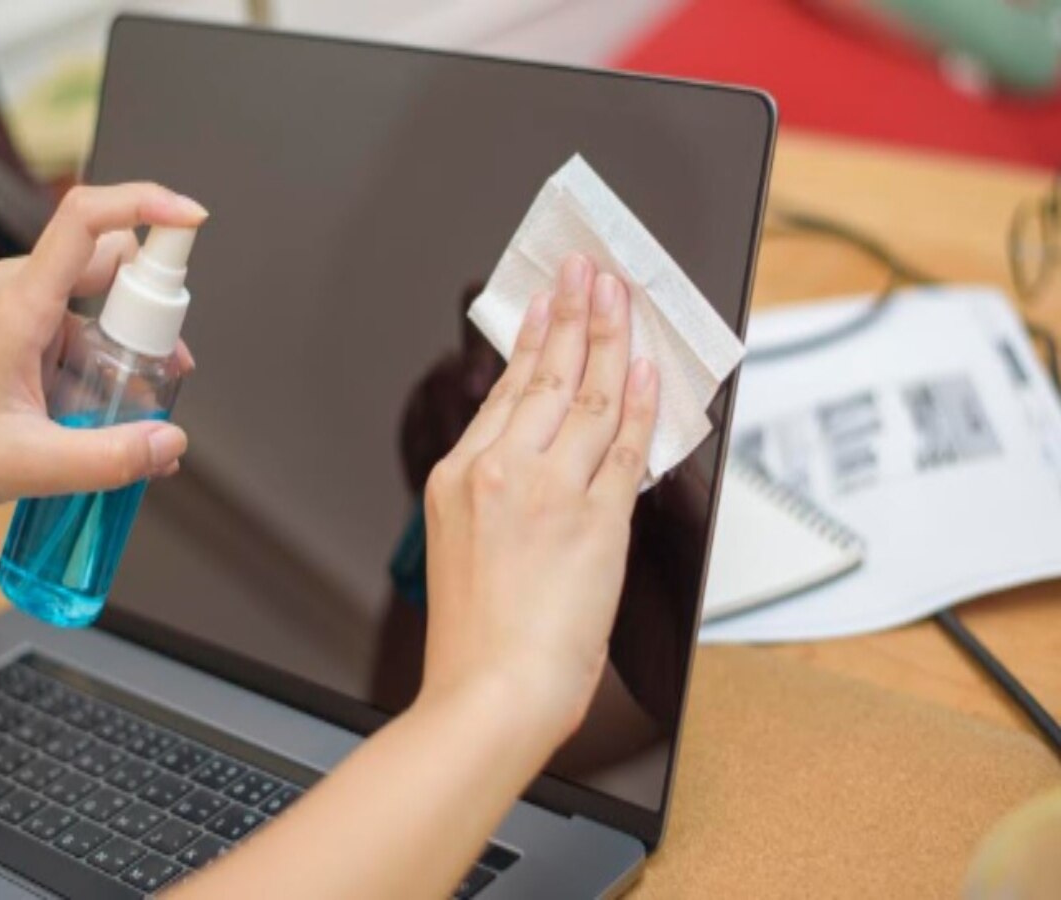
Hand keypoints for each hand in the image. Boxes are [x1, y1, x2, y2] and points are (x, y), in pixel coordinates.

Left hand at [0, 183, 205, 525]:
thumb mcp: (27, 464)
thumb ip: (108, 459)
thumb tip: (172, 440)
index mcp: (20, 304)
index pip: (86, 219)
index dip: (146, 204)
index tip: (193, 219)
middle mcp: (23, 291)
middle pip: (114, 264)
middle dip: (154, 311)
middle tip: (165, 370)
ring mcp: (24, 310)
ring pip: (104, 303)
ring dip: (134, 348)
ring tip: (134, 411)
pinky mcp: (25, 333)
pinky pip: (87, 331)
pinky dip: (111, 365)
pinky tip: (114, 417)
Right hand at [419, 253, 658, 746]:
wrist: (489, 692)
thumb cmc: (476, 639)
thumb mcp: (461, 549)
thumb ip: (495, 496)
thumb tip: (539, 458)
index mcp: (458, 478)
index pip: (504, 392)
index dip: (532, 340)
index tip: (546, 304)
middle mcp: (498, 471)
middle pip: (544, 376)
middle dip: (571, 313)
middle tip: (586, 269)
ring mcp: (547, 489)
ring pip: (586, 395)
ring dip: (608, 336)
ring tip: (618, 294)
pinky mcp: (593, 518)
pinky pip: (622, 443)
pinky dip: (637, 400)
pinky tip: (646, 365)